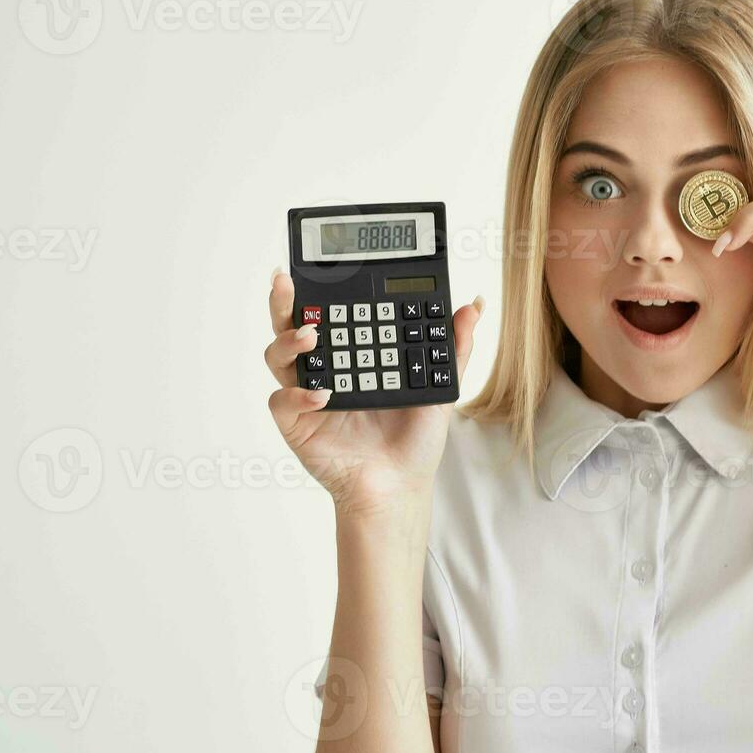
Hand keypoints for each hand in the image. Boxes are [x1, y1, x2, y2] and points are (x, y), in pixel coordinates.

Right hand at [263, 269, 482, 518]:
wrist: (401, 485)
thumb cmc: (415, 438)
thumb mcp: (441, 386)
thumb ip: (453, 346)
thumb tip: (474, 305)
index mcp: (354, 352)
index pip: (330, 312)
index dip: (318, 289)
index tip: (316, 266)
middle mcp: (327, 367)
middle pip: (291, 325)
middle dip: (284, 300)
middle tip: (286, 282)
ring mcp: (307, 393)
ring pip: (278, 356)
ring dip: (288, 340)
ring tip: (312, 336)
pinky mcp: (297, 424)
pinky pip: (282, 402)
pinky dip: (297, 395)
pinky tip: (322, 395)